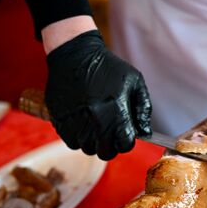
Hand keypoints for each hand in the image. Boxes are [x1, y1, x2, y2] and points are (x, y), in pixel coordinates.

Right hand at [45, 30, 151, 160]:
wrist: (75, 55)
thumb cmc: (108, 67)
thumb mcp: (134, 81)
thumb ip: (143, 108)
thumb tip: (145, 132)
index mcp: (116, 112)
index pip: (125, 145)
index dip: (127, 140)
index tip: (124, 132)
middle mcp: (95, 121)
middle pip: (106, 152)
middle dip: (111, 144)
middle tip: (109, 130)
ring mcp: (76, 123)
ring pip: (87, 148)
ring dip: (93, 141)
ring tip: (94, 122)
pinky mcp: (60, 122)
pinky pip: (71, 142)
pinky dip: (77, 136)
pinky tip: (81, 120)